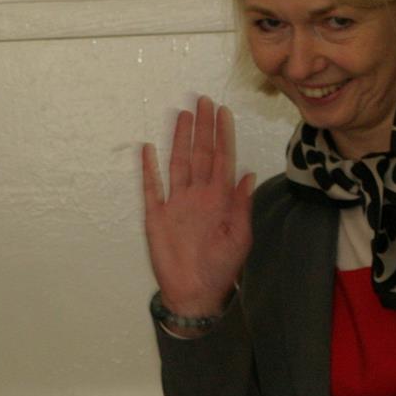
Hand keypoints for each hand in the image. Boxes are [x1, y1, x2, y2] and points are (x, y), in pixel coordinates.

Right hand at [141, 96, 254, 323]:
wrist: (194, 294)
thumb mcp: (240, 238)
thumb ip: (241, 206)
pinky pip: (151, 187)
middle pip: (200, 154)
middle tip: (202, 101)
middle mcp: (197, 195)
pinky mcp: (156, 215)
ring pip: (178, 163)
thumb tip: (247, 174)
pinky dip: (149, 169)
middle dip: (202, 128)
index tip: (223, 112)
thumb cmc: (221, 268)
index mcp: (219, 199)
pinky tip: (148, 149)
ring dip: (179, 139)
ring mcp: (176, 203)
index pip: (222, 159)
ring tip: (181, 115)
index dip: (223, 135)